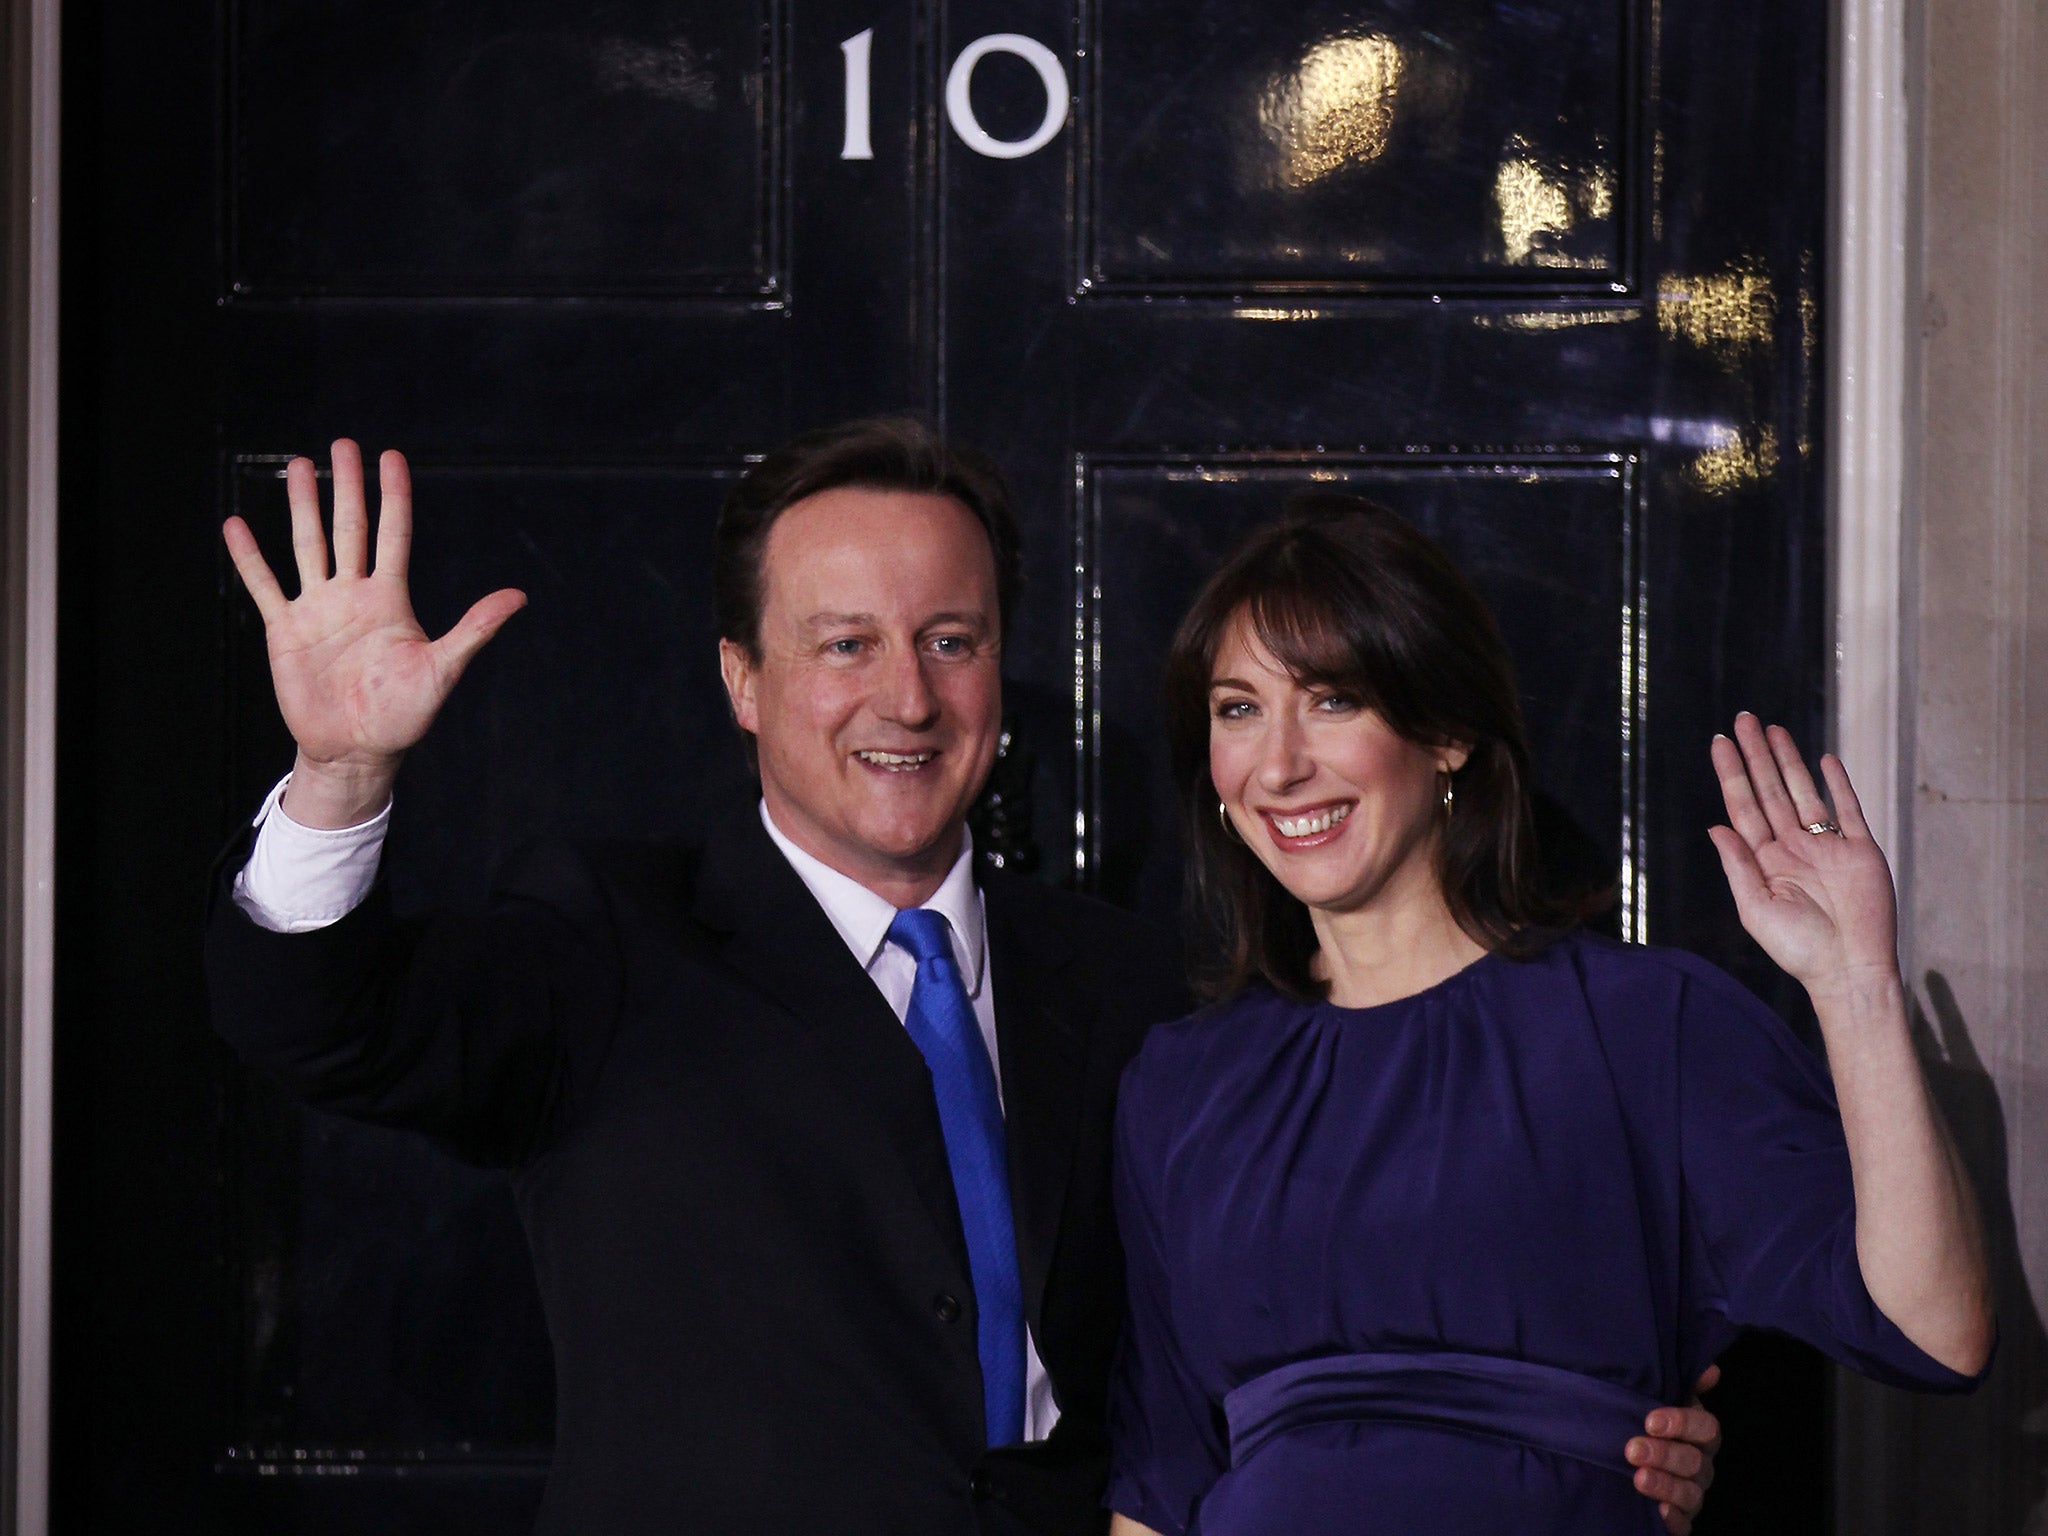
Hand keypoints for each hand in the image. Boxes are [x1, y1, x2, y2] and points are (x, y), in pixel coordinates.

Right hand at [222, 440, 525, 825]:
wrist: (357, 750)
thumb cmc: (404, 715)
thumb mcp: (442, 668)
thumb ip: (474, 629)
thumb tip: (519, 597)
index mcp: (390, 599)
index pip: (393, 533)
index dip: (392, 495)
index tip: (390, 456)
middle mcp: (353, 595)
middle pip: (349, 528)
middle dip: (346, 487)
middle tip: (341, 444)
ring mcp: (318, 609)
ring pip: (308, 545)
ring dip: (302, 506)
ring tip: (297, 466)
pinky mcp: (286, 630)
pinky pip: (264, 586)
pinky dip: (250, 557)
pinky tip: (236, 526)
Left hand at [1626, 1363, 1721, 1534]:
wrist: (1621, 1462)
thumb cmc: (1642, 1427)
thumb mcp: (1655, 1401)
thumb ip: (1679, 1385)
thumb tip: (1711, 1370)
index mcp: (1698, 1435)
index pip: (1706, 1428)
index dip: (1681, 1423)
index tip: (1649, 1421)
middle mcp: (1700, 1466)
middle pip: (1695, 1462)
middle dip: (1664, 1455)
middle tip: (1632, 1449)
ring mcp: (1692, 1495)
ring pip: (1690, 1494)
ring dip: (1665, 1485)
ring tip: (1638, 1478)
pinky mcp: (1680, 1520)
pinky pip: (1684, 1525)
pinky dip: (1674, 1519)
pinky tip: (1659, 1511)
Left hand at [1706, 713, 1898, 996]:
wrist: (1849, 968)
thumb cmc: (1798, 949)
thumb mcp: (1756, 908)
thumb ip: (1738, 865)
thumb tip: (1715, 826)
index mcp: (1766, 860)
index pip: (1744, 806)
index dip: (1732, 774)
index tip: (1720, 743)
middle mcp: (1794, 848)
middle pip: (1771, 790)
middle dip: (1757, 755)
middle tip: (1743, 719)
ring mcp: (1827, 847)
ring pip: (1805, 792)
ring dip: (1789, 761)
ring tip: (1773, 730)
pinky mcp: (1860, 850)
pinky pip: (1848, 809)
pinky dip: (1838, 784)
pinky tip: (1824, 759)